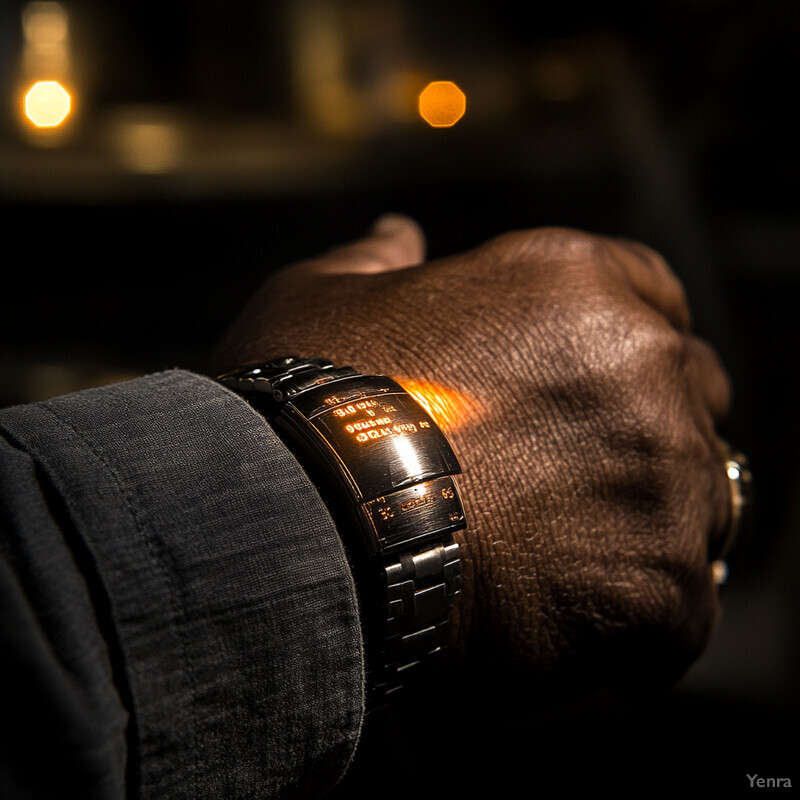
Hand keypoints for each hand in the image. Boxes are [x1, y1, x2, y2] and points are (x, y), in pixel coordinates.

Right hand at [211, 215, 731, 703]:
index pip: (650, 297)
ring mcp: (663, 475)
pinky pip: (682, 597)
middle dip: (637, 432)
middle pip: (686, 398)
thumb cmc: (305, 411)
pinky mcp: (662, 585)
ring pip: (695, 497)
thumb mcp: (323, 301)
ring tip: (554, 556)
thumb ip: (377, 260)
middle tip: (559, 481)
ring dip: (640, 520)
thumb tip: (395, 236)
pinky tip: (563, 614)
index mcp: (572, 285)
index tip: (576, 393)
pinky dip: (633, 608)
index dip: (612, 348)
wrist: (296, 531)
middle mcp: (641, 365)